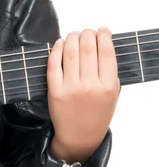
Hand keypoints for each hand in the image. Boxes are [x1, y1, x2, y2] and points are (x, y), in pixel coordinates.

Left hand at [47, 27, 120, 163]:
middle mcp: (90, 86)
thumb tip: (102, 45)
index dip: (103, 36)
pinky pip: (53, 65)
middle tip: (86, 31)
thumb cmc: (97, 114)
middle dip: (87, 34)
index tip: (102, 30)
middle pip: (88, 49)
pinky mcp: (54, 90)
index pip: (106, 53)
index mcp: (108, 86)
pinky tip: (59, 43)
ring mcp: (71, 88)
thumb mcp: (113, 95)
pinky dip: (55, 50)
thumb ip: (109, 73)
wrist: (80, 136)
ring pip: (70, 54)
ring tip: (73, 35)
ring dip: (71, 38)